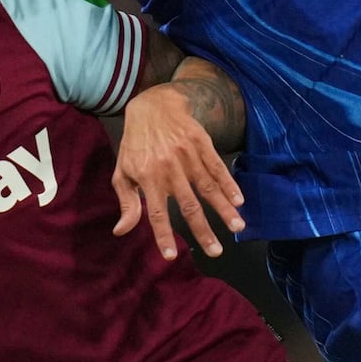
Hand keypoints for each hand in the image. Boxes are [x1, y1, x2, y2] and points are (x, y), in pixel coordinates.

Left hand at [113, 84, 245, 260]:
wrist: (153, 106)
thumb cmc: (136, 144)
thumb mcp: (123, 172)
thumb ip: (127, 203)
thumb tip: (121, 231)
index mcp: (147, 178)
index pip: (156, 213)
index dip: (163, 235)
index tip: (171, 256)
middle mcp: (169, 168)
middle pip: (189, 205)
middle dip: (203, 230)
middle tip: (215, 251)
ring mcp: (187, 156)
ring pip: (208, 188)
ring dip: (224, 210)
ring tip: (237, 228)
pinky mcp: (202, 144)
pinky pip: (217, 167)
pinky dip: (229, 184)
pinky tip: (239, 200)